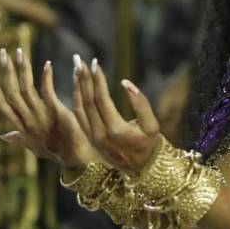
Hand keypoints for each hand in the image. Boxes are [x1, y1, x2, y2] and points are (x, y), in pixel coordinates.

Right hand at [0, 47, 95, 167]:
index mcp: (21, 126)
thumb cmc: (55, 152)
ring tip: (20, 51)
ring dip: (22, 68)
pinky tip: (47, 64)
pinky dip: (46, 77)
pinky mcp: (56, 111)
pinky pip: (48, 91)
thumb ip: (18, 138)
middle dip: (6, 71)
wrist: (75, 159)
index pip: (1, 105)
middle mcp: (27, 120)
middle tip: (3, 53)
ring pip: (25, 89)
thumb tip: (4, 136)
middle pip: (11, 92)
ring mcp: (41, 116)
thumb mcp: (33, 146)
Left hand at [72, 55, 161, 174]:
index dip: (97, 80)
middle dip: (83, 79)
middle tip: (80, 60)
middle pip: (87, 101)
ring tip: (77, 68)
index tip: (95, 63)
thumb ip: (141, 103)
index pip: (101, 99)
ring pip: (80, 107)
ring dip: (78, 86)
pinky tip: (78, 84)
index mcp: (115, 130)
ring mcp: (92, 137)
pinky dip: (77, 97)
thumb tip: (125, 83)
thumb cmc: (150, 143)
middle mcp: (99, 134)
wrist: (142, 167)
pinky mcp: (89, 137)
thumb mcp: (152, 125)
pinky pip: (80, 114)